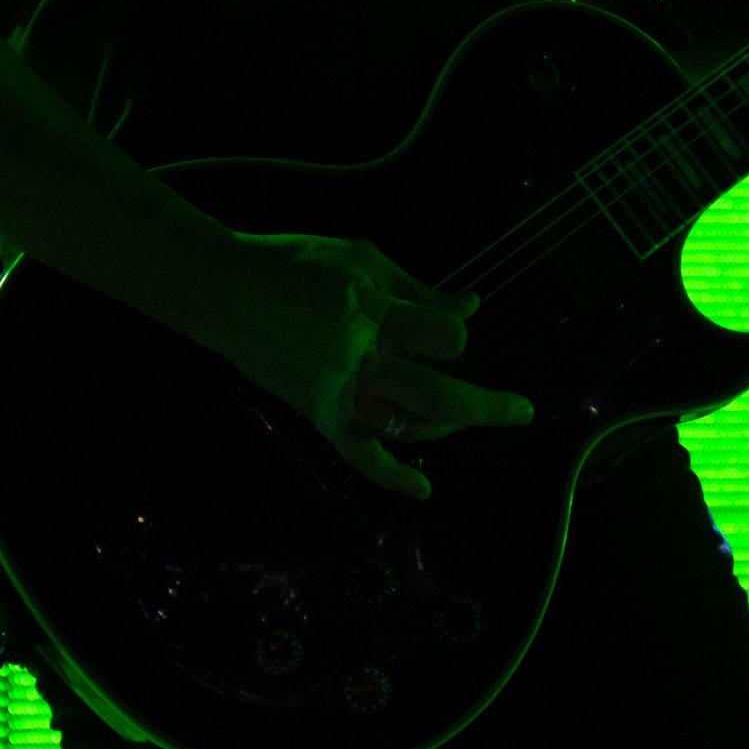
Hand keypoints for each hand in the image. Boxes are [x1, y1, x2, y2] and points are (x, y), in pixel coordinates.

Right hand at [212, 232, 532, 499]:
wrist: (223, 292)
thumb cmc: (297, 264)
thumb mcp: (364, 260)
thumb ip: (420, 289)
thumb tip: (472, 306)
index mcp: (372, 314)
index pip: (442, 338)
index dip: (456, 335)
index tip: (450, 331)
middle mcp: (359, 362)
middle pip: (438, 397)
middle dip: (488, 407)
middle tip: (524, 412)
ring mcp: (338, 394)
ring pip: (408, 426)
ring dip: (448, 424)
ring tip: (467, 415)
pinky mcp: (319, 415)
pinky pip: (360, 455)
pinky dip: (393, 476)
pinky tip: (424, 489)